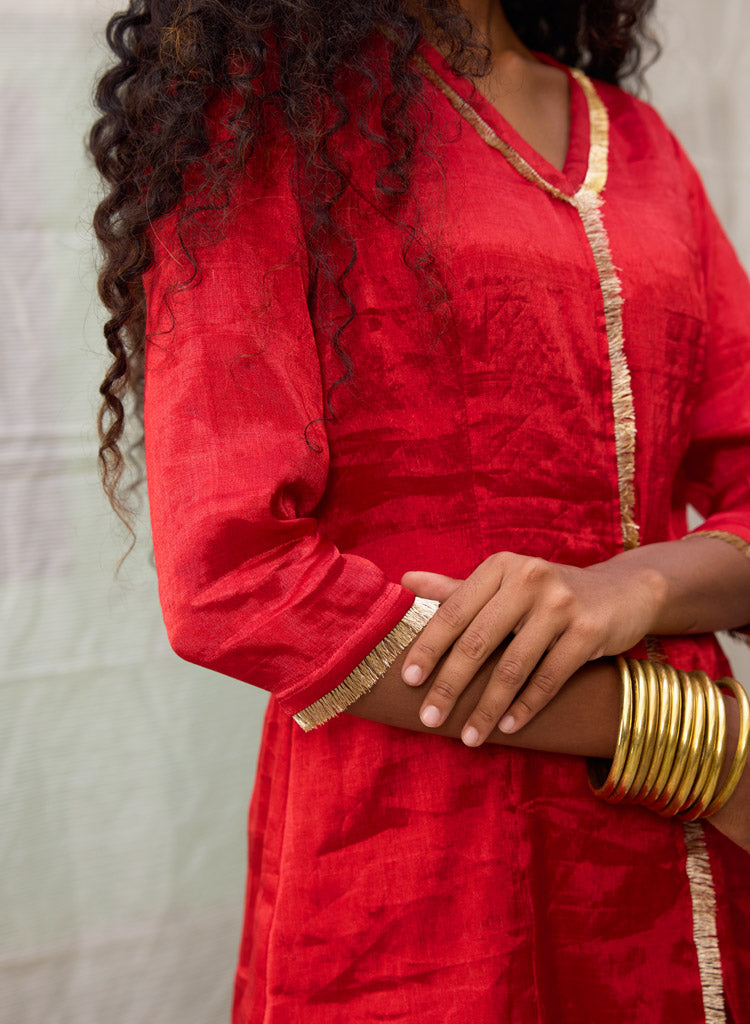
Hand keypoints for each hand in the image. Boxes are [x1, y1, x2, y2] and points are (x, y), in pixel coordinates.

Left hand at [400, 551, 665, 746]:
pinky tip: (508, 728)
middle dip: (450, 685)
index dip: (428, 647)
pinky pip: (548, 678)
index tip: (407, 681)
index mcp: (500, 567)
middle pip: (478, 641)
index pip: (454, 611)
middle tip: (430, 719)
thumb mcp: (505, 583)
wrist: (623, 591)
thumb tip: (405, 582)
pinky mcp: (588, 630)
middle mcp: (528, 579)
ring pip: (513, 667)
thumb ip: (456, 588)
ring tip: (469, 737)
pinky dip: (526, 707)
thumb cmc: (550, 594)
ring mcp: (561, 604)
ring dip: (487, 708)